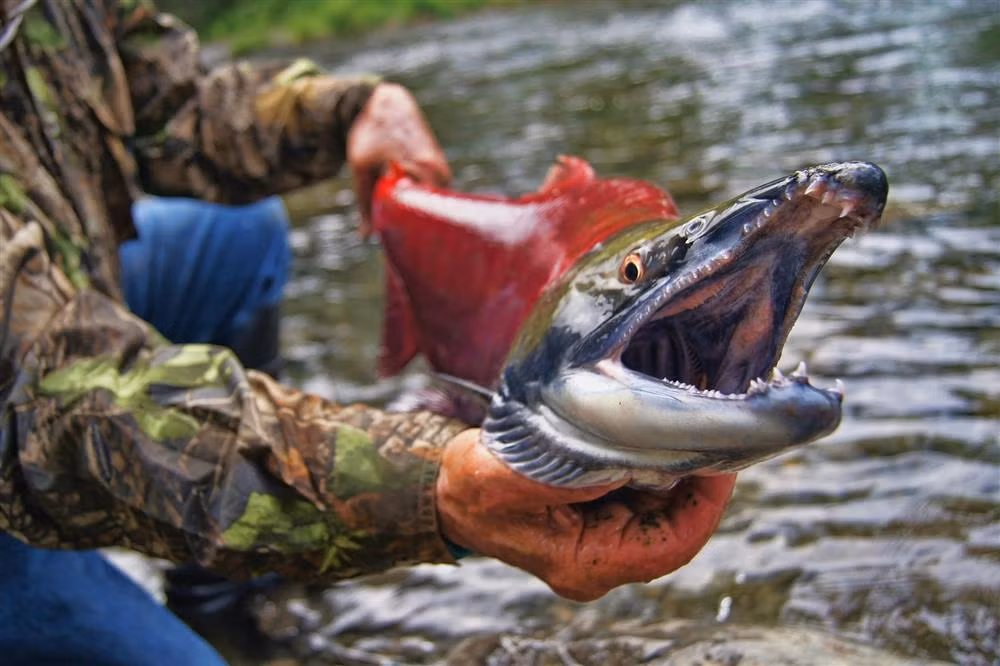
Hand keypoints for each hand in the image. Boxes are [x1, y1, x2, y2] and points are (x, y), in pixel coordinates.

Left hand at [347, 82, 450, 236]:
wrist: (385, 101)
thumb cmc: (371, 132)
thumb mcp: (361, 169)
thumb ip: (365, 204)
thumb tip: (366, 237)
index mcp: (423, 172)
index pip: (420, 215)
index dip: (408, 234)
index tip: (398, 249)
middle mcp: (439, 173)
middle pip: (429, 213)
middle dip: (413, 229)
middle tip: (396, 245)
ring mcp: (441, 171)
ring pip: (429, 205)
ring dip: (415, 216)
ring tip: (399, 229)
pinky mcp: (439, 170)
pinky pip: (430, 195)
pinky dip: (417, 204)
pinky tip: (404, 211)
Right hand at [436, 429, 736, 601]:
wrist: (450, 493)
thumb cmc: (474, 488)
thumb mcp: (511, 476)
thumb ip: (572, 470)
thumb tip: (637, 453)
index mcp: (588, 563)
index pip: (673, 542)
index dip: (707, 500)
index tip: (721, 453)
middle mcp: (604, 559)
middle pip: (677, 522)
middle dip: (698, 475)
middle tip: (709, 422)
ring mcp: (606, 539)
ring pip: (666, 505)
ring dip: (679, 465)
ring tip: (687, 417)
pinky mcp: (604, 516)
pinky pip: (648, 492)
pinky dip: (658, 462)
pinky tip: (658, 428)